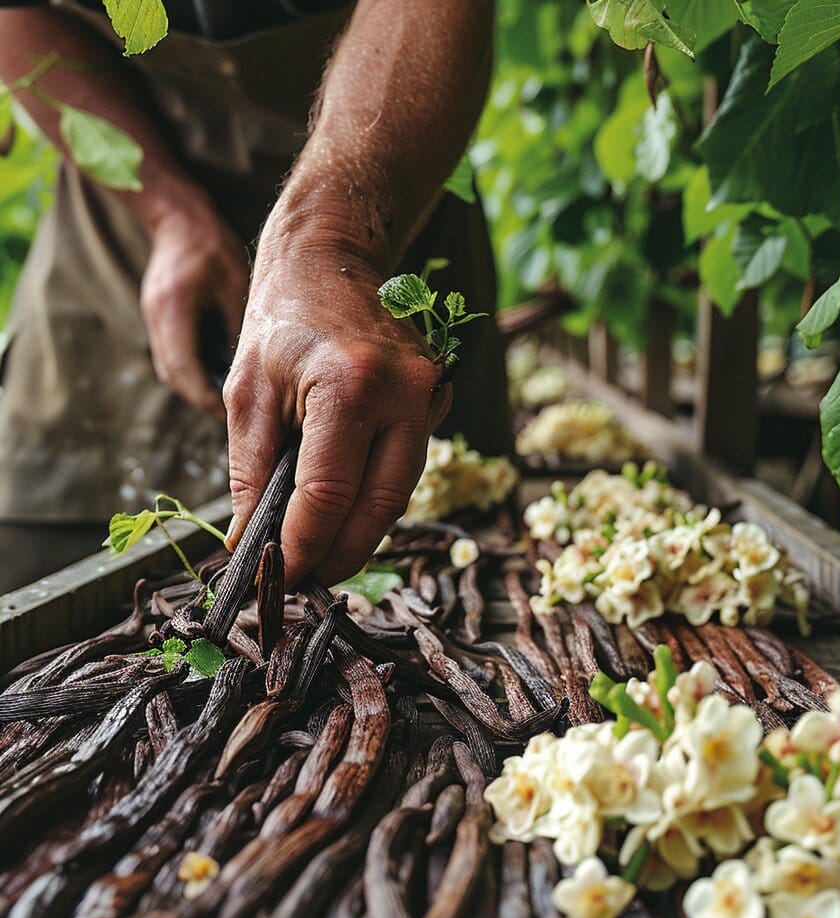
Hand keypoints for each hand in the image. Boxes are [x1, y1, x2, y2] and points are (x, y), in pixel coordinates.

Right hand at [139, 200, 248, 415]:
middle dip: (200, 398)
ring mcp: (153, 317)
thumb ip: (237, 327)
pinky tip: (216, 376)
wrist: (178, 216)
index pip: (183, 367)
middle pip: (172, 375)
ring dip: (194, 387)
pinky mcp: (158, 317)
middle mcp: (156, 317)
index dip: (205, 396)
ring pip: (169, 368)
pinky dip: (191, 371)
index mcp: (173, 308)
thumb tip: (246, 371)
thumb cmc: (211, 245)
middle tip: (232, 416)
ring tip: (226, 401)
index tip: (229, 412)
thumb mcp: (235, 284)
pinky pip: (172, 354)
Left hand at [223, 254, 450, 586]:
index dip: (303, 547)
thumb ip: (251, 474)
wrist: (331, 259)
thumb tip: (252, 543)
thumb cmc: (280, 320)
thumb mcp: (247, 394)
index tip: (279, 576)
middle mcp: (404, 394)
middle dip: (342, 554)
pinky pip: (407, 467)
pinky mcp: (436, 400)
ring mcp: (430, 396)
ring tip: (322, 554)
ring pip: (401, 494)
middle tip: (306, 580)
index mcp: (350, 387)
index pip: (329, 496)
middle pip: (381, 508)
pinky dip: (375, 499)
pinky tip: (344, 512)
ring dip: (362, 532)